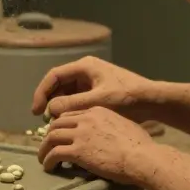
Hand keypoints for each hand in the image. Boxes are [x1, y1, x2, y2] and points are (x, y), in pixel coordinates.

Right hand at [31, 56, 158, 120]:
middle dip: (49, 100)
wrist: (153, 101)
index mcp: (85, 66)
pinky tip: (69, 122)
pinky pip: (77, 98)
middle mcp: (86, 70)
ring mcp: (92, 80)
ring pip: (67, 92)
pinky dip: (70, 108)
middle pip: (59, 84)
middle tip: (43, 119)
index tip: (36, 110)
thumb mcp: (97, 102)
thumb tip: (50, 109)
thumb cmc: (127, 98)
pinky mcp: (98, 91)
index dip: (41, 92)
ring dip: (59, 106)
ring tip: (54, 123)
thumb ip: (71, 104)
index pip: (54, 76)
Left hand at [36, 106, 154, 183]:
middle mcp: (86, 119)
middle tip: (48, 147)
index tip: (61, 136)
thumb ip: (113, 126)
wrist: (143, 157)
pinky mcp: (78, 151)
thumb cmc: (142, 146)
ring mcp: (81, 134)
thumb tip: (111, 136)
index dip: (62, 126)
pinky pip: (54, 154)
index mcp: (97, 111)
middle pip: (57, 123)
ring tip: (44, 159)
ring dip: (44, 149)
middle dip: (49, 135)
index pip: (71, 115)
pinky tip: (49, 167)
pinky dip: (48, 160)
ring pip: (51, 137)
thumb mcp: (125, 126)